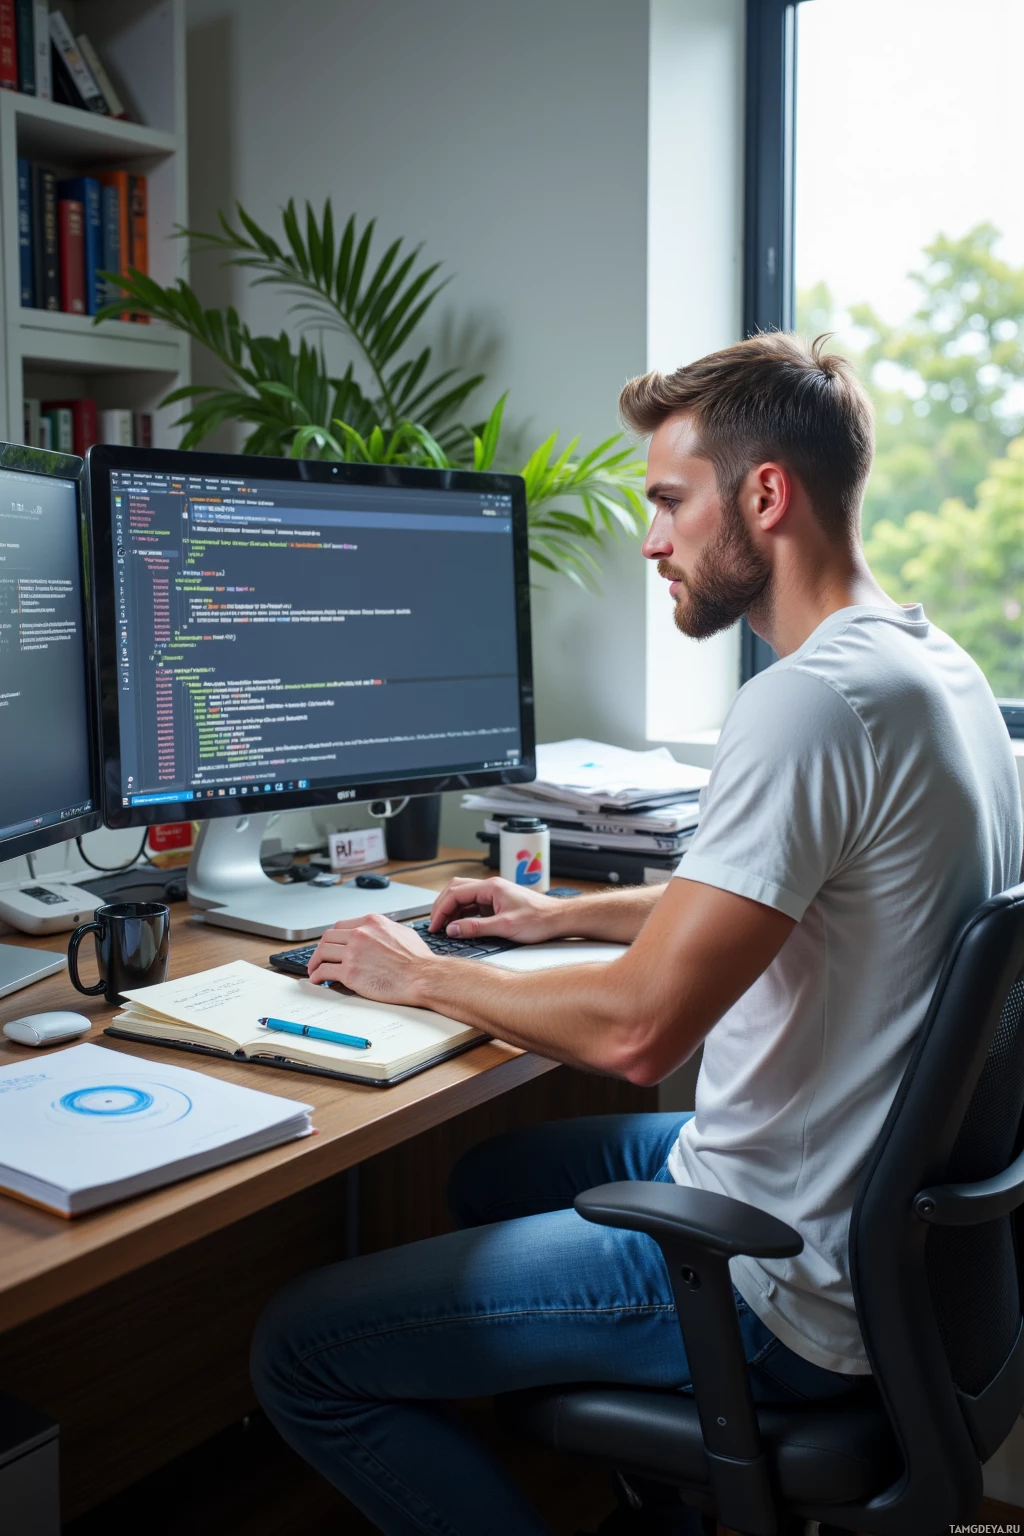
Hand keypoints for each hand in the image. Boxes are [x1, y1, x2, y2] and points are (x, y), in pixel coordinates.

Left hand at [307, 913, 432, 1002]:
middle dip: (321, 948)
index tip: (332, 945)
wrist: (423, 976)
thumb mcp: (403, 933)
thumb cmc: (418, 960)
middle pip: (328, 937)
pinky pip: (325, 971)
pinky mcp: (350, 972)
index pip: (341, 925)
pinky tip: (318, 979)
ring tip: (315, 969)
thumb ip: (386, 930)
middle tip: (319, 958)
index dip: (333, 937)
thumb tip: (382, 934)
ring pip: (323, 952)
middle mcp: (360, 933)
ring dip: (315, 961)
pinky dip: (317, 975)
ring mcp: (353, 952)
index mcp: (371, 922)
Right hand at [428, 876, 564, 943]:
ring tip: (445, 926)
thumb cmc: (539, 919)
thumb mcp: (505, 927)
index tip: (434, 925)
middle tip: (435, 924)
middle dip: (442, 906)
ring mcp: (494, 894)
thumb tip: (453, 929)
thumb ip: (476, 928)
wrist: (559, 919)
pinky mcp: (498, 903)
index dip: (441, 910)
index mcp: (491, 888)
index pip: (456, 893)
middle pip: (456, 890)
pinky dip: (463, 913)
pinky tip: (460, 925)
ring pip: (464, 896)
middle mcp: (491, 887)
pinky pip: (474, 904)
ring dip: (452, 910)